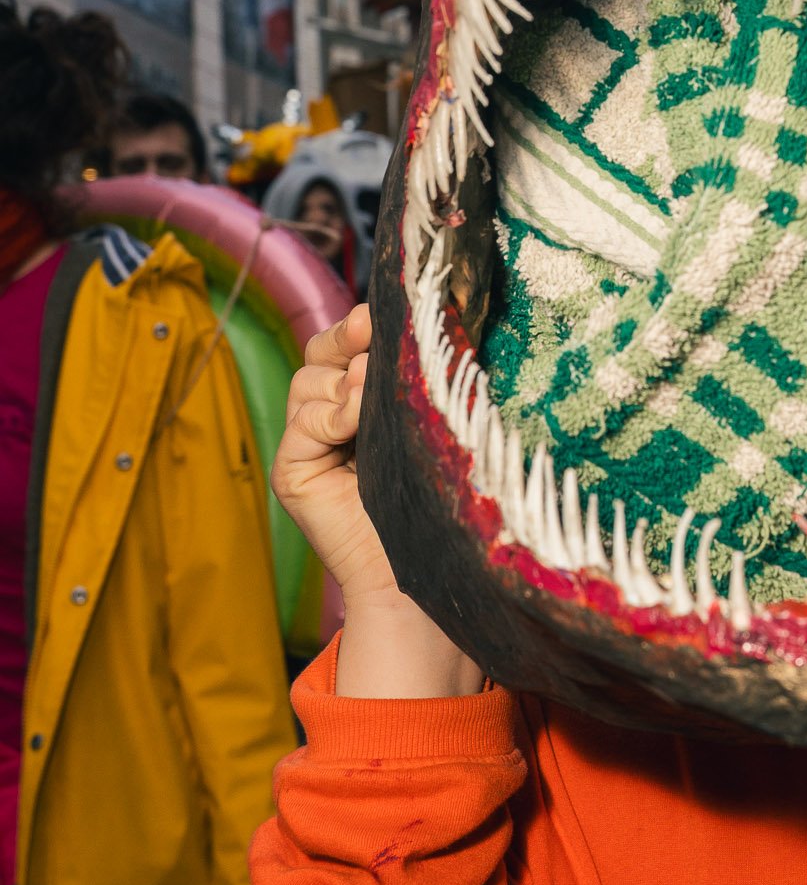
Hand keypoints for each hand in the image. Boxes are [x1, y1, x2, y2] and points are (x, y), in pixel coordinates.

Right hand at [275, 306, 481, 698]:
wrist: (418, 571)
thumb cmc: (436, 497)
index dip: (357, 326)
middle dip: (345, 340)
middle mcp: (325, 417)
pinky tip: (358, 420)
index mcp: (356, 401)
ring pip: (308, 382)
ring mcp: (303, 445)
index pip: (341, 345)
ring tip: (375, 392)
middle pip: (318, 355)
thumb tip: (407, 328)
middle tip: (372, 336)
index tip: (384, 313)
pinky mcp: (291, 471)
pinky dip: (332, 414)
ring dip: (344, 381)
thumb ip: (408, 380)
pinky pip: (303, 422)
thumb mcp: (423, 422)